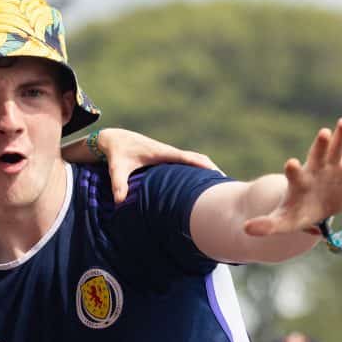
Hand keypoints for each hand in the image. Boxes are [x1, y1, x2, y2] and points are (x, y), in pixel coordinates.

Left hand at [65, 128, 219, 202]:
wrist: (115, 139)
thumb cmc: (116, 153)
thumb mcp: (116, 168)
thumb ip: (118, 183)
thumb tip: (119, 202)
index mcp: (160, 152)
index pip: (185, 158)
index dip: (201, 164)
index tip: (216, 173)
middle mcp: (168, 152)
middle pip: (196, 159)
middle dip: (211, 170)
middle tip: (227, 184)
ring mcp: (170, 155)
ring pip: (194, 161)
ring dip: (207, 171)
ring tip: (221, 187)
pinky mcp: (168, 159)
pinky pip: (188, 164)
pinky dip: (198, 171)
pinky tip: (204, 185)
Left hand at [244, 118, 341, 236]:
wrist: (311, 207)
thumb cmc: (296, 213)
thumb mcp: (283, 221)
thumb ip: (267, 225)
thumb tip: (246, 230)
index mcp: (298, 182)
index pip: (294, 175)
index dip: (293, 170)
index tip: (291, 164)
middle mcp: (314, 169)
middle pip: (317, 155)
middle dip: (321, 146)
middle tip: (323, 133)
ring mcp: (331, 167)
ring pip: (338, 150)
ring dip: (341, 137)